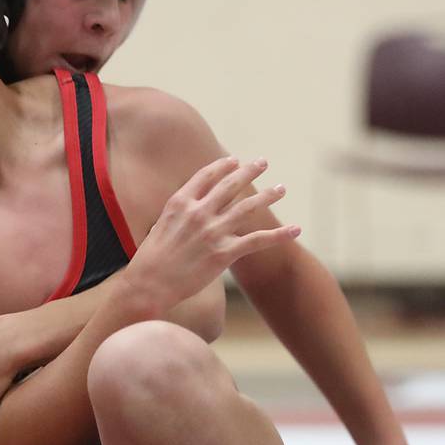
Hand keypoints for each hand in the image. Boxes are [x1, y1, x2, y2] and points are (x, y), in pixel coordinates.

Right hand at [126, 157, 298, 309]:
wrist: (149, 284)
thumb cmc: (150, 260)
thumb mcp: (160, 226)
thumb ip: (178, 215)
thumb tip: (189, 211)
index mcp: (180, 203)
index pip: (206, 176)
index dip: (223, 166)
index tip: (234, 160)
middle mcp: (198, 212)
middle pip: (230, 186)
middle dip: (249, 171)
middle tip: (263, 162)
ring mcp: (213, 232)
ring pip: (248, 208)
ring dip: (268, 196)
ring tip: (281, 189)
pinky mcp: (224, 253)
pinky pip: (258, 240)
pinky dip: (280, 234)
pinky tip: (296, 229)